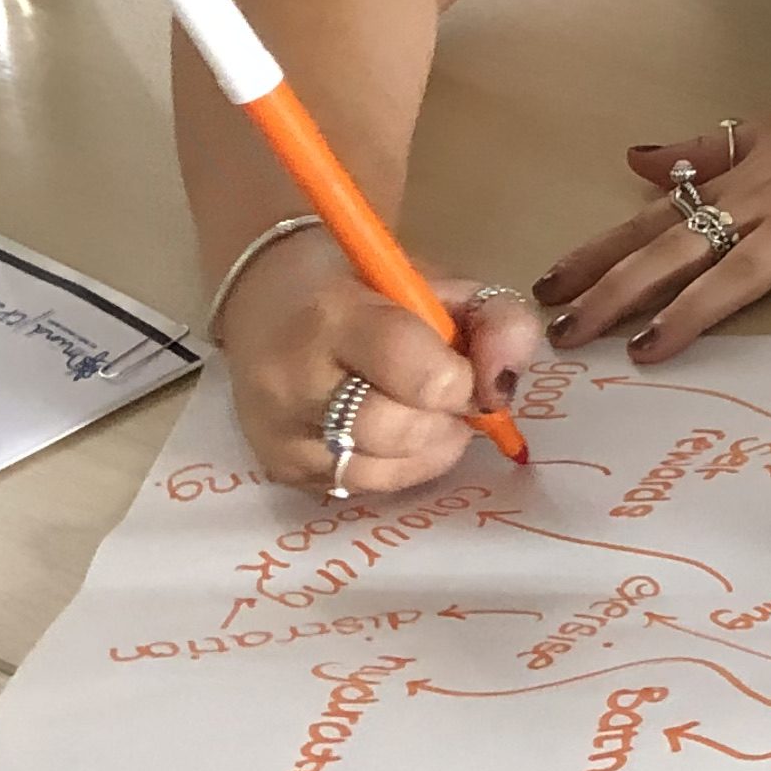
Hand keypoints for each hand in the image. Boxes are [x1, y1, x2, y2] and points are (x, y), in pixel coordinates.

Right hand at [213, 224, 547, 501]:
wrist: (264, 303)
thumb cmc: (364, 287)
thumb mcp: (436, 281)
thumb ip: (494, 318)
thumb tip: (506, 387)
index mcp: (334, 316)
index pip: (421, 376)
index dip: (463, 382)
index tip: (465, 369)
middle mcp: (294, 381)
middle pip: (402, 432)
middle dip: (443, 417)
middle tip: (443, 393)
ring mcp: (280, 434)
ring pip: (383, 472)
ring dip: (424, 447)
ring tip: (418, 410)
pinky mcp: (280, 471)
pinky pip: (361, 490)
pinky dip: (394, 467)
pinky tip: (389, 434)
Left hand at [530, 71, 770, 372]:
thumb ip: (703, 153)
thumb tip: (636, 159)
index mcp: (742, 184)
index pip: (654, 224)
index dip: (597, 256)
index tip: (544, 286)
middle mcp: (766, 206)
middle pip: (677, 253)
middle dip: (615, 294)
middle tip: (564, 332)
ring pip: (741, 273)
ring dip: (694, 312)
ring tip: (648, 350)